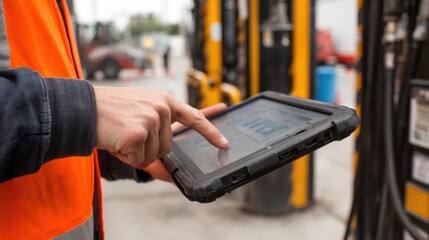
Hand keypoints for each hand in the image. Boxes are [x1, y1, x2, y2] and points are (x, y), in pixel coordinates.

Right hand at [94, 87, 228, 168]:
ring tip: (121, 134)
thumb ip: (160, 125)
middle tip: (129, 132)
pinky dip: (126, 155)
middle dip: (147, 147)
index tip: (224, 143)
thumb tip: (171, 147)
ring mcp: (151, 119)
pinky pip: (139, 159)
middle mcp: (161, 108)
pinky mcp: (139, 132)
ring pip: (154, 154)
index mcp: (164, 101)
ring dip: (136, 152)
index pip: (194, 117)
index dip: (210, 132)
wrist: (83, 109)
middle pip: (167, 147)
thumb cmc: (110, 112)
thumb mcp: (140, 109)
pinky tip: (116, 140)